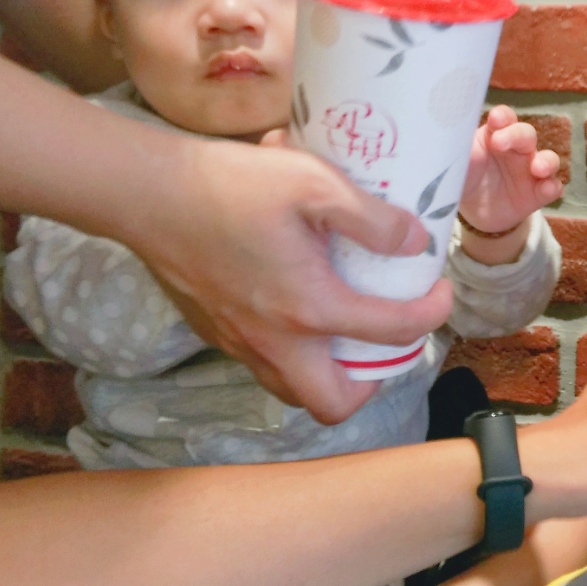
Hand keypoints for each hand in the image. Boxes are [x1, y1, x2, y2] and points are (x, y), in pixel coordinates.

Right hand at [131, 136, 454, 424]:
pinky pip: (263, 364)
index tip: (439, 291)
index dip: (431, 314)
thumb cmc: (230, 183)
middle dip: (371, 383)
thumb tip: (413, 242)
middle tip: (385, 339)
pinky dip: (292, 353)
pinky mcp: (213, 332)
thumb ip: (371, 218)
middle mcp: (273, 342)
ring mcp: (238, 343)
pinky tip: (297, 306)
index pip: (391, 334)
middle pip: (334, 403)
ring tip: (346, 329)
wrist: (147, 192)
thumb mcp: (314, 182)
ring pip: (293, 390)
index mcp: (307, 309)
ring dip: (328, 373)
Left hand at [459, 105, 561, 233]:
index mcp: (494, 135)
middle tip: (499, 142)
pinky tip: (546, 189)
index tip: (495, 119)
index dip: (502, 117)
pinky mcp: (538, 193)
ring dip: (546, 161)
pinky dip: (551, 187)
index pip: (504, 119)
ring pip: (548, 158)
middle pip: (526, 134)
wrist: (473, 212)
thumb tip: (449, 140)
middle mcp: (516, 149)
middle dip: (516, 135)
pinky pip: (552, 186)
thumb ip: (457, 151)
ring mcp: (530, 170)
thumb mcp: (457, 165)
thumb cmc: (465, 177)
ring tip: (537, 168)